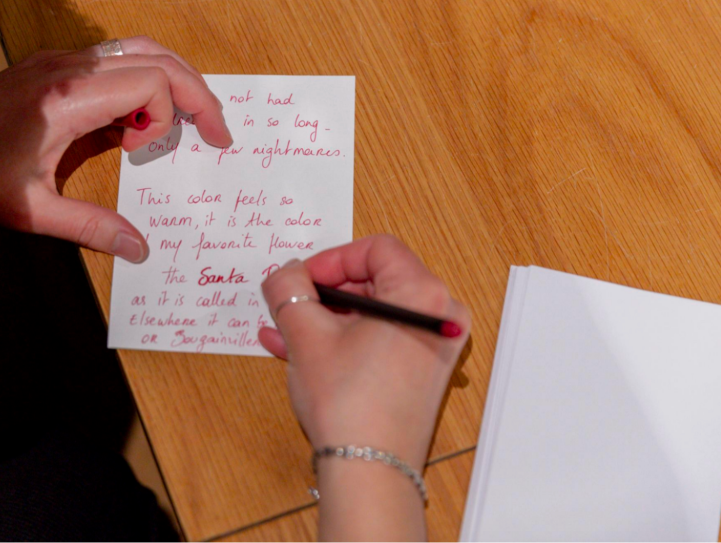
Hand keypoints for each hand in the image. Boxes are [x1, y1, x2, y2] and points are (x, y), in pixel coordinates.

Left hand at [0, 36, 231, 260]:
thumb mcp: (32, 209)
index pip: (151, 80)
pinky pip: (115, 59)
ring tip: (188, 119)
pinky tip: (136, 122)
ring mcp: (62, 59)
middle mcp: (70, 66)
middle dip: (194, 91)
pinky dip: (141, 82)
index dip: (170, 113)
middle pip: (156, 56)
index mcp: (69, 96)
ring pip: (138, 49)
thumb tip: (138, 248)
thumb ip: (88, 226)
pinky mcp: (55, 63)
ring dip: (171, 80)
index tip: (154, 150)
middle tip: (215, 129)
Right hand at [258, 235, 469, 470]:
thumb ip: (289, 290)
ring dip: (325, 318)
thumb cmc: (349, 402)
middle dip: (323, 293)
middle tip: (289, 305)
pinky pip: (377, 340)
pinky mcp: (421, 372)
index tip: (299, 280)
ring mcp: (432, 347)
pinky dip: (341, 340)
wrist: (369, 471)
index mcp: (422, 294)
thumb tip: (285, 274)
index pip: (374, 248)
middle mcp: (438, 316)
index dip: (330, 259)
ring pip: (370, 314)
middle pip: (373, 280)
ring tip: (282, 330)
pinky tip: (297, 350)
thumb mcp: (306, 334)